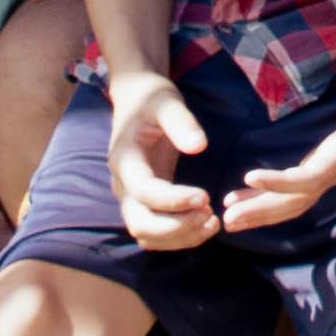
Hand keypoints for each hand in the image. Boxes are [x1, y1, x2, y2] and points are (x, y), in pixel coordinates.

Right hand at [104, 70, 222, 250]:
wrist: (136, 100)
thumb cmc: (151, 99)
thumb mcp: (166, 101)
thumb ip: (181, 122)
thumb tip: (199, 146)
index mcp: (124, 160)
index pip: (145, 192)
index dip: (174, 200)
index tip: (206, 197)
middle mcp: (123, 185)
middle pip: (140, 224)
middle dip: (176, 228)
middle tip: (211, 216)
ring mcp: (130, 197)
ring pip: (147, 235)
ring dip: (180, 237)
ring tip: (213, 222)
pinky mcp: (144, 202)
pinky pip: (156, 232)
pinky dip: (179, 236)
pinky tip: (205, 223)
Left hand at [225, 59, 335, 230]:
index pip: (312, 176)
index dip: (282, 181)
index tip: (249, 177)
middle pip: (299, 200)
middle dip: (263, 210)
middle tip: (227, 219)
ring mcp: (333, 171)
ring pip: (296, 202)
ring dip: (262, 211)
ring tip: (228, 218)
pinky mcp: (327, 167)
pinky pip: (297, 192)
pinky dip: (271, 198)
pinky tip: (246, 198)